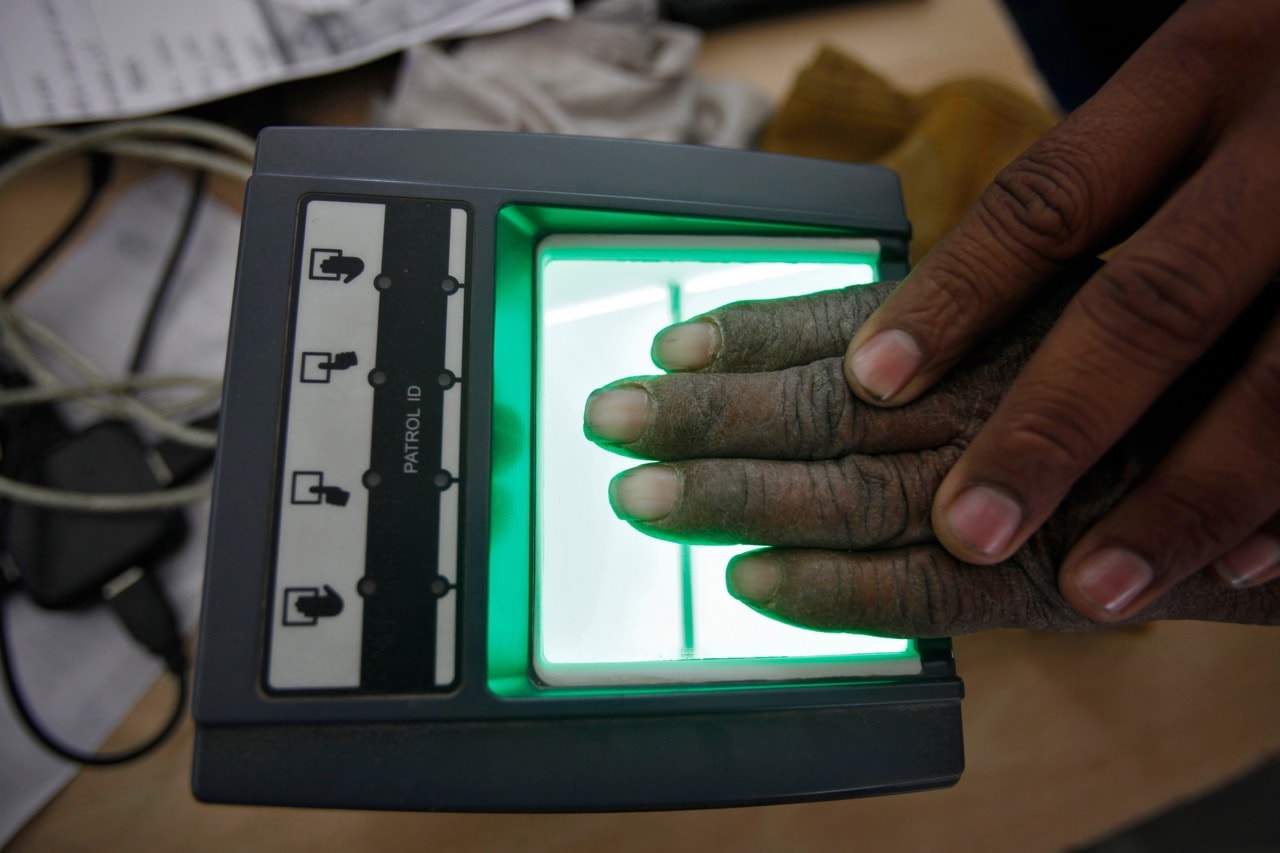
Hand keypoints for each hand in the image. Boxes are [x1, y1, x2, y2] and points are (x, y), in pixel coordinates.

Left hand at [582, 274, 1279, 636]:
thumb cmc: (1182, 388)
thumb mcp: (1083, 320)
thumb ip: (977, 335)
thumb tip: (854, 352)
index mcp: (1007, 323)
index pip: (847, 328)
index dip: (748, 337)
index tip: (667, 345)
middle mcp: (1000, 402)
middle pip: (824, 407)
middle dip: (707, 416)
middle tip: (608, 419)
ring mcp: (1016, 498)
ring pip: (851, 495)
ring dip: (739, 500)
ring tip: (646, 497)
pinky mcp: (1045, 592)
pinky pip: (919, 600)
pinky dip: (832, 597)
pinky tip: (750, 586)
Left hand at [841, 0, 1279, 620]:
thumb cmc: (1271, 109)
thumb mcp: (1193, 105)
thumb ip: (1103, 201)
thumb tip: (938, 333)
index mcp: (1196, 80)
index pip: (1049, 201)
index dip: (954, 298)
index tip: (871, 382)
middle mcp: (1279, 151)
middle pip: (1150, 306)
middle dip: (1055, 428)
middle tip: (967, 529)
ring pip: (1273, 383)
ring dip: (1179, 498)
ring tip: (1095, 588)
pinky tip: (1236, 571)